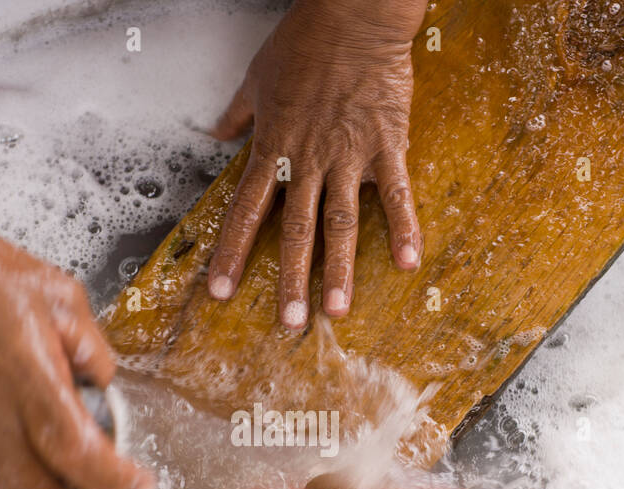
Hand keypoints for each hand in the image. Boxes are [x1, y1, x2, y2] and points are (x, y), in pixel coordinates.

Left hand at [207, 0, 427, 327]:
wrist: (354, 14)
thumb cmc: (305, 42)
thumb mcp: (257, 76)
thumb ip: (238, 114)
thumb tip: (216, 135)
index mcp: (274, 147)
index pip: (246, 210)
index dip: (232, 254)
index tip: (221, 291)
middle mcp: (308, 160)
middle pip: (296, 231)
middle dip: (291, 281)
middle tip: (290, 323)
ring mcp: (349, 156)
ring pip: (341, 224)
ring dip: (340, 271)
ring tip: (337, 312)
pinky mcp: (387, 147)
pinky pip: (397, 195)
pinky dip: (403, 229)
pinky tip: (408, 263)